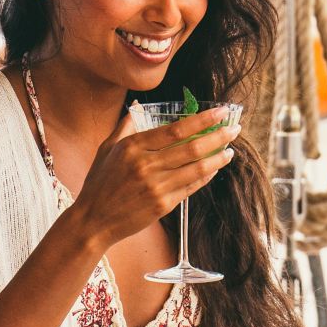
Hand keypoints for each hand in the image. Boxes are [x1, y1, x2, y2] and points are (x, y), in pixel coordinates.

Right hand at [68, 104, 238, 251]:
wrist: (93, 220)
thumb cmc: (99, 183)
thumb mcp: (107, 149)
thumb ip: (125, 127)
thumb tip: (137, 106)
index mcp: (133, 147)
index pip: (176, 129)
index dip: (202, 120)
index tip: (221, 112)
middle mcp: (146, 165)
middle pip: (192, 147)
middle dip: (218, 136)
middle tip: (234, 128)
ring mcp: (156, 186)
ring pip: (197, 168)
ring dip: (218, 158)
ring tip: (230, 150)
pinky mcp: (163, 205)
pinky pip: (191, 187)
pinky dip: (206, 176)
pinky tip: (215, 168)